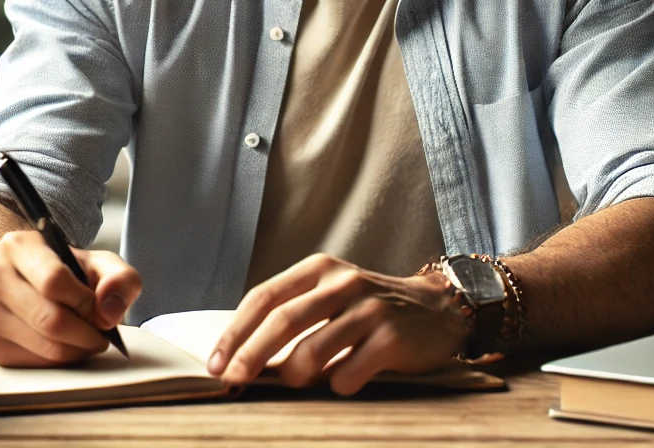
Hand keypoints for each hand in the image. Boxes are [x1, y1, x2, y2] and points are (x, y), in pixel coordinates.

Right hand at [0, 230, 141, 366]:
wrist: (34, 284)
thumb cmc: (68, 272)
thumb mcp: (100, 263)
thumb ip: (120, 278)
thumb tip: (109, 312)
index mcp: (19, 245)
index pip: (54, 280)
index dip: (84, 302)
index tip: (99, 310)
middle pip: (48, 318)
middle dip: (85, 333)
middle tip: (101, 336)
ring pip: (42, 345)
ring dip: (76, 350)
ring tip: (88, 340)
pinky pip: (33, 363)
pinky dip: (59, 360)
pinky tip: (67, 346)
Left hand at [206, 253, 470, 395]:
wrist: (437, 308)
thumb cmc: (370, 307)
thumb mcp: (331, 294)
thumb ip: (295, 314)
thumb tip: (244, 356)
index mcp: (319, 268)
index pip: (265, 296)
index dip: (236, 331)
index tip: (216, 362)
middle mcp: (342, 282)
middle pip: (282, 320)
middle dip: (250, 355)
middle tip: (231, 381)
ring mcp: (368, 308)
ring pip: (312, 349)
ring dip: (294, 375)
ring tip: (294, 382)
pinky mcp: (392, 337)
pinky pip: (349, 373)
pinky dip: (337, 385)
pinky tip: (345, 381)